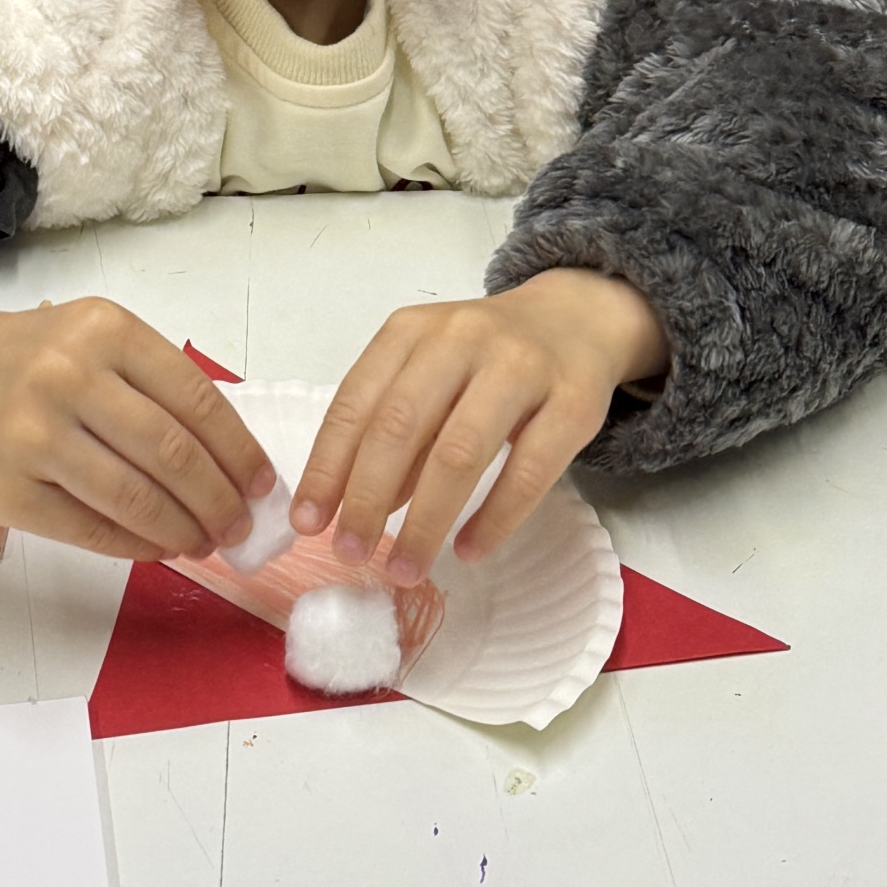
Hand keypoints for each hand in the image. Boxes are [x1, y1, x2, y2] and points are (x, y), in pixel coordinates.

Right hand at [0, 290, 274, 562]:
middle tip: (239, 526)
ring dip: (183, 530)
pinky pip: (90, 528)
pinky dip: (135, 545)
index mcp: (104, 330)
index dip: (238, 452)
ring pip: (134, 497)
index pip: (196, 400)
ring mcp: (33, 434)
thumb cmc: (31, 359)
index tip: (261, 485)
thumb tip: (231, 463)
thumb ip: (154, 386)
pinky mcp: (8, 489)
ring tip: (205, 543)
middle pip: (171, 454)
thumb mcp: (94, 340)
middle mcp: (67, 376)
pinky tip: (158, 546)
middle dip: (219, 500)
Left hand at [287, 271, 668, 583]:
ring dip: (426, 520)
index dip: (327, 466)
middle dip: (368, 498)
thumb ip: (394, 430)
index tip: (309, 523)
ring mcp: (521, 367)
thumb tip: (355, 508)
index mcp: (411, 330)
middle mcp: (462, 339)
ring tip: (405, 568)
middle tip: (350, 552)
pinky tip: (469, 550)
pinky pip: (528, 471)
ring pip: (460, 453)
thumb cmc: (485, 358)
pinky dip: (494, 518)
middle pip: (401, 426)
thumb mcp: (429, 373)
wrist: (577, 319)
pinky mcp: (573, 403)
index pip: (355, 403)